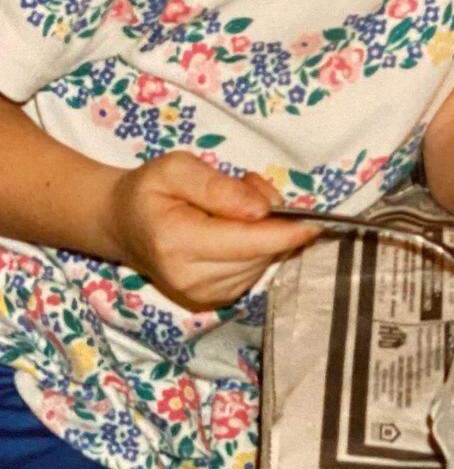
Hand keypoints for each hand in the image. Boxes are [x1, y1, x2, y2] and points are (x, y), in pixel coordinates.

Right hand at [106, 152, 320, 309]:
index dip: (284, 232)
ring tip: (235, 202)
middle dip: (271, 219)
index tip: (316, 222)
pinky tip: (234, 226)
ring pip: (261, 264)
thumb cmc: (149, 191)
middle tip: (249, 184)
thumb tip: (262, 210)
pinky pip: (254, 271)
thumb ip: (219, 187)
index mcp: (176, 242)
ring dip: (264, 232)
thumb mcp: (177, 168)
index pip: (245, 243)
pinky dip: (256, 248)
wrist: (122, 225)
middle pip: (259, 254)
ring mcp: (200, 295)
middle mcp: (189, 278)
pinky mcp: (212, 300)